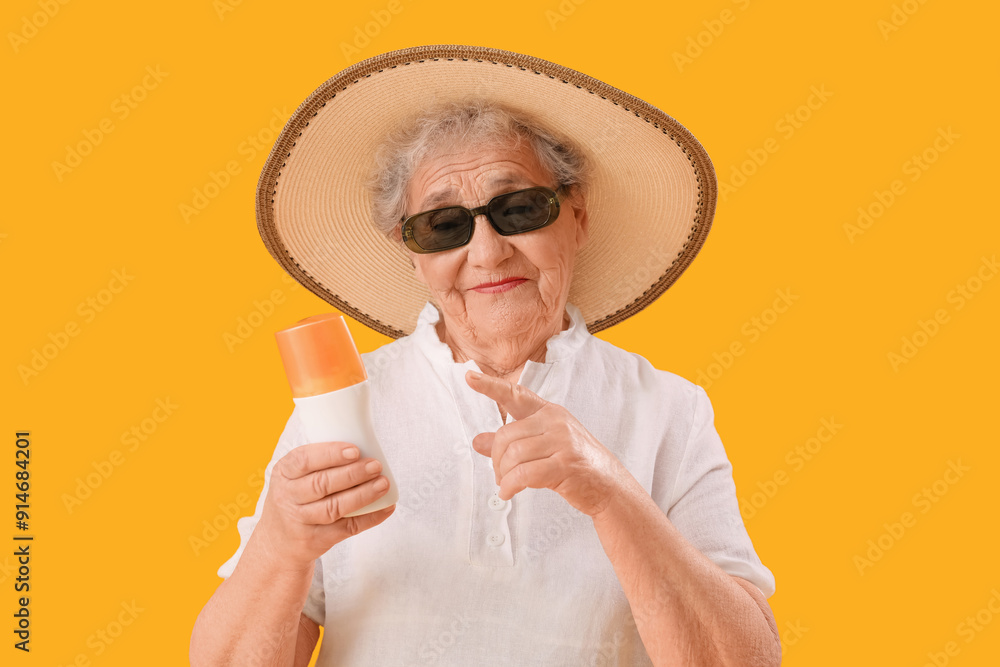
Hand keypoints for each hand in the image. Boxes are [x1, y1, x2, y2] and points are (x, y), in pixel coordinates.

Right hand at [257, 441, 393, 567]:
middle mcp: (288, 497)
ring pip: (334, 507)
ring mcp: (300, 521)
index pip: (304, 460)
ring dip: (363, 495)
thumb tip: (365, 445)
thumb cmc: (295, 498)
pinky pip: (346, 528)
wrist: (278, 543)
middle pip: (321, 484)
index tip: (355, 450)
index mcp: (284, 473)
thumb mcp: (293, 476)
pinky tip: (385, 507)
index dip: (330, 454)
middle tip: (375, 466)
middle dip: (352, 473)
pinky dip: (369, 518)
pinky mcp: (314, 540)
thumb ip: (319, 462)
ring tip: (383, 484)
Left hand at [465, 370, 625, 516]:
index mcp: (550, 413)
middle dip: (496, 459)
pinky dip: (510, 486)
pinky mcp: (565, 466)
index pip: (516, 395)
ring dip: (503, 475)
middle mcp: (556, 422)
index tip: (469, 377)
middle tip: (499, 475)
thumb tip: (477, 441)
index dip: (491, 386)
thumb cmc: (576, 464)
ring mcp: (563, 442)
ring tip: (506, 485)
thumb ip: (511, 442)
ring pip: (513, 455)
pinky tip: (509, 492)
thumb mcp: (544, 446)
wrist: (610, 486)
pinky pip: (524, 474)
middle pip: (506, 435)